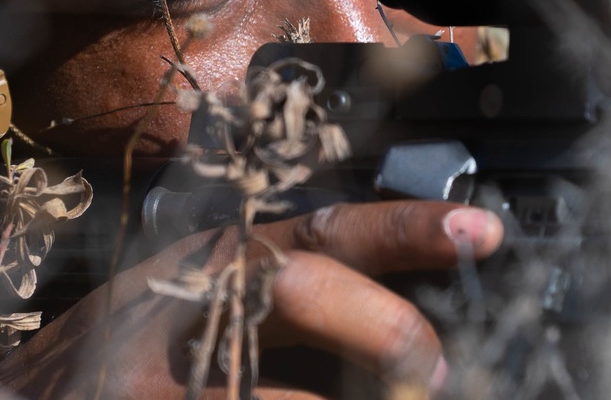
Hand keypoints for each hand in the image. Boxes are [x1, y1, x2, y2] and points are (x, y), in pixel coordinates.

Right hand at [0, 201, 503, 398]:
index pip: (324, 228)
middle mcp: (192, 302)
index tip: (481, 229)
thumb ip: (276, 288)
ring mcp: (168, 375)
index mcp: (217, 258)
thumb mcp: (194, 292)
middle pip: (300, 285)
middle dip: (381, 324)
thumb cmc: (129, 347)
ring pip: (282, 386)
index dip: (404, 227)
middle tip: (434, 365)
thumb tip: (390, 305)